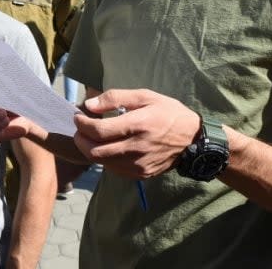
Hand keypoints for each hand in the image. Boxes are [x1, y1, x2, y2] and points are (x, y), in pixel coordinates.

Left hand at [74, 88, 200, 178]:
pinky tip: (107, 147)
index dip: (82, 124)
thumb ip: (115, 98)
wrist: (194, 140)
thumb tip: (89, 104)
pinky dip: (104, 159)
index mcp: (138, 125)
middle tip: (80, 128)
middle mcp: (137, 148)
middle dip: (80, 139)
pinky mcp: (141, 174)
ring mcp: (139, 164)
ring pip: (101, 162)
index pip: (99, 130)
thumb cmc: (168, 113)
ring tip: (90, 137)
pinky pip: (113, 169)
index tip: (78, 116)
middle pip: (95, 151)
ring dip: (90, 149)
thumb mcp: (144, 96)